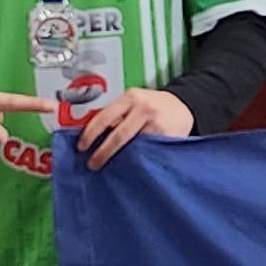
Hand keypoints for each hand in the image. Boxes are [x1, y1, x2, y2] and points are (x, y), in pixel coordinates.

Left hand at [74, 85, 196, 169]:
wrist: (183, 106)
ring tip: (111, 168)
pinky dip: (136, 160)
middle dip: (103, 153)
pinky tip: (130, 166)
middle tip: (93, 164)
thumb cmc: (153, 106)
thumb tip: (91, 135)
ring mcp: (156, 122)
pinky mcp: (165, 136)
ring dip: (120, 159)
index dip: (90, 134)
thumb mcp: (133, 102)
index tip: (82, 147)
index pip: (104, 117)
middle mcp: (143, 108)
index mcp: (130, 97)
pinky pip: (146, 151)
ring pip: (132, 145)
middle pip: (118, 134)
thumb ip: (116, 114)